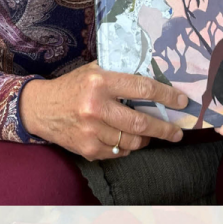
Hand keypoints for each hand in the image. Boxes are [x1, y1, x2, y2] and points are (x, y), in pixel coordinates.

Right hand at [21, 63, 188, 160]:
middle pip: (142, 122)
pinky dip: (125, 147)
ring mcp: (91, 131)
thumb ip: (119, 72)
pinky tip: (123, 139)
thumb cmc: (71, 86)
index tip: (182, 102)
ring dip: (145, 139)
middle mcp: (95, 107)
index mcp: (99, 82)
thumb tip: (154, 77)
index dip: (166, 96)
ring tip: (148, 135)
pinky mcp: (88, 148)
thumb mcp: (92, 71)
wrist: (40, 108)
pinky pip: (119, 152)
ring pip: (132, 141)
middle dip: (165, 128)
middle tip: (177, 131)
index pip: (142, 89)